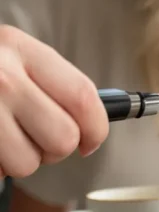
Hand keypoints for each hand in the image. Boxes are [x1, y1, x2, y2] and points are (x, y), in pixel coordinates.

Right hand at [0, 25, 107, 177]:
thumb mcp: (12, 56)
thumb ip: (53, 84)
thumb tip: (95, 126)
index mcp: (21, 49)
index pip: (83, 97)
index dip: (96, 129)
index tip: (90, 141)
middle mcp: (0, 76)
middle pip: (61, 139)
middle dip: (52, 148)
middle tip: (33, 137)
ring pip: (28, 163)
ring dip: (19, 161)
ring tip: (0, 139)